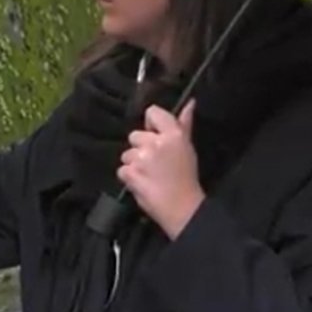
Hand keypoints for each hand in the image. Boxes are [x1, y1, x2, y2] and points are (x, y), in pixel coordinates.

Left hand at [118, 101, 203, 238]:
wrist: (183, 208)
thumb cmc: (187, 178)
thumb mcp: (188, 148)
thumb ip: (184, 124)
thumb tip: (189, 103)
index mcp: (172, 134)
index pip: (152, 112)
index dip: (152, 123)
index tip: (157, 135)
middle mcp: (154, 143)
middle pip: (135, 135)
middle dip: (142, 148)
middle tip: (155, 162)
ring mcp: (140, 158)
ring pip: (127, 154)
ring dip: (135, 163)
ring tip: (150, 175)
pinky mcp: (129, 173)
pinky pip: (122, 169)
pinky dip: (129, 176)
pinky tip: (143, 183)